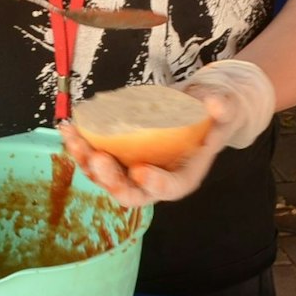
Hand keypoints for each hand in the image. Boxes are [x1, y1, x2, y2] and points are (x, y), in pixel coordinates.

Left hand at [59, 60, 276, 205]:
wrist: (200, 108)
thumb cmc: (214, 114)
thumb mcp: (227, 108)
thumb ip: (223, 107)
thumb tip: (214, 103)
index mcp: (184, 176)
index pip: (170, 188)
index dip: (155, 184)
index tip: (140, 170)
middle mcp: (155, 180)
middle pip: (131, 192)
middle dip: (111, 180)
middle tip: (98, 159)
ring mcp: (133, 170)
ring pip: (106, 177)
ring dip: (86, 162)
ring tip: (74, 140)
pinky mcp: (119, 155)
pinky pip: (95, 155)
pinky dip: (80, 144)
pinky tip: (68, 127)